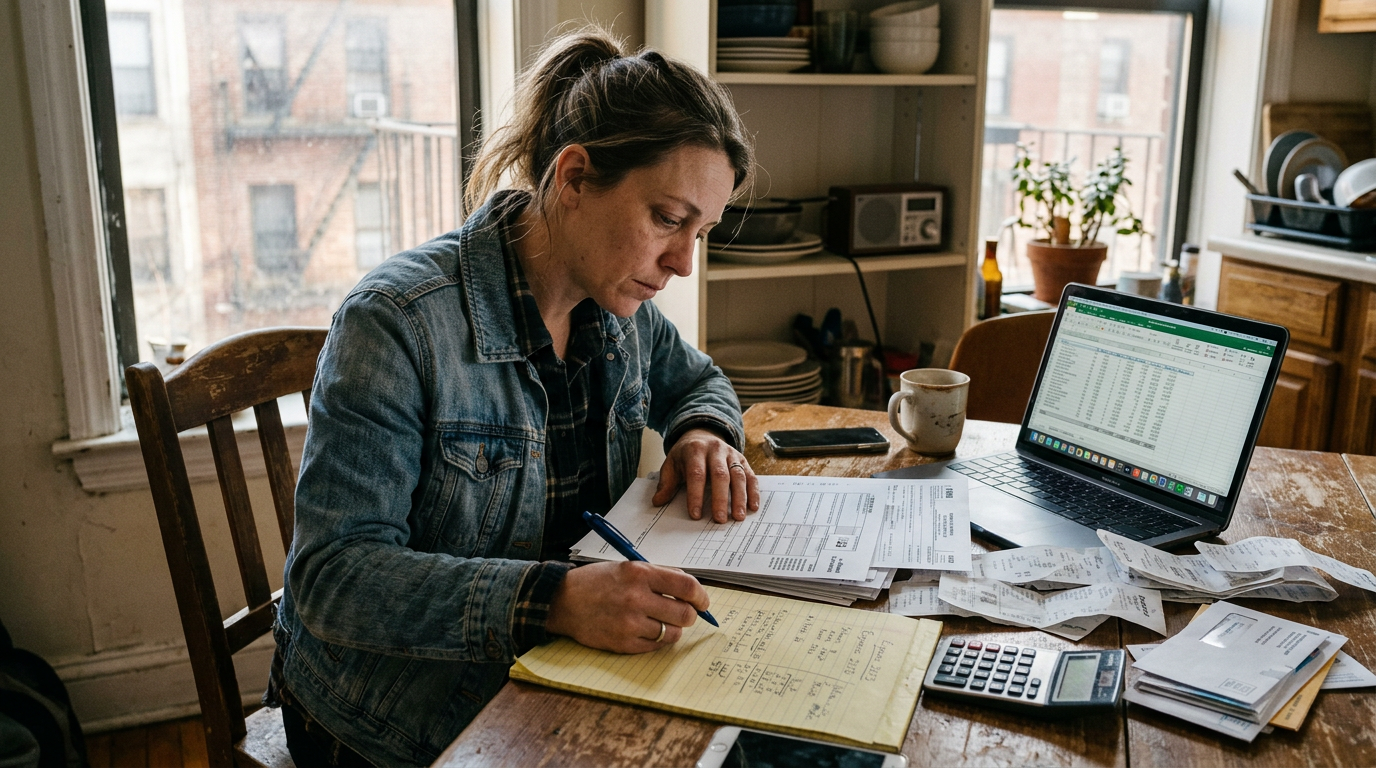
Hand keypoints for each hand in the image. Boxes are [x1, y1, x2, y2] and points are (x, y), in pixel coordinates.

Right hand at [546, 561, 709, 652]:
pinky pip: (656, 646)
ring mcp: (629, 623)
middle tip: (685, 614)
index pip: (687, 587)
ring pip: (673, 633)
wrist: (563, 601)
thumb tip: (692, 591)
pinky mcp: (623, 643)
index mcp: (640, 574)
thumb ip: (660, 576)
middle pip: (685, 614)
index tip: (702, 601)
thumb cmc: (598, 582)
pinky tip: (647, 630)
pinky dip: (657, 640)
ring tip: (661, 622)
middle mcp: (636, 598)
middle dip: (690, 615)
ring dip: (673, 629)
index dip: (701, 596)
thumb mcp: (629, 567)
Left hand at [653, 428, 759, 522]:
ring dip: (739, 498)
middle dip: (720, 499)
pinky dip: (753, 492)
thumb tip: (658, 501)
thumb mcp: (671, 464)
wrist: (702, 434)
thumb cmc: (686, 454)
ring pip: (738, 476)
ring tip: (738, 517)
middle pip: (720, 475)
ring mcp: (731, 454)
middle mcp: (715, 450)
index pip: (696, 474)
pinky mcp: (742, 460)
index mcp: (695, 450)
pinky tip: (752, 506)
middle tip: (720, 519)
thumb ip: (666, 483)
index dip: (696, 495)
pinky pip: (750, 475)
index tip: (695, 514)